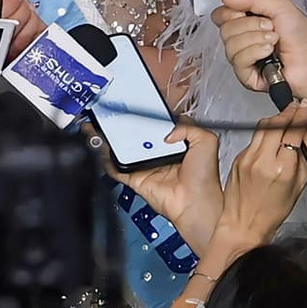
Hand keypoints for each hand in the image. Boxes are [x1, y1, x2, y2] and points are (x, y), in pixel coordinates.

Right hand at [105, 122, 222, 252]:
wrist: (195, 202)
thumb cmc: (204, 178)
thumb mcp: (206, 141)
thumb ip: (188, 127)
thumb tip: (167, 131)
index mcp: (177, 143)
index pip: (159, 124)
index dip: (151, 115)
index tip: (140, 105)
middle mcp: (160, 153)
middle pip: (138, 135)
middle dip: (127, 124)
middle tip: (117, 113)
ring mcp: (146, 165)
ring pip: (123, 149)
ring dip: (112, 138)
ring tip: (102, 125)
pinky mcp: (136, 178)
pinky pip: (116, 168)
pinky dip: (106, 158)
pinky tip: (100, 146)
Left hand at [207, 103, 306, 259]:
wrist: (244, 224)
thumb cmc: (273, 211)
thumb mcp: (299, 184)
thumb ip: (304, 156)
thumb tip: (306, 132)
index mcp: (283, 169)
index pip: (294, 132)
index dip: (301, 116)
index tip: (305, 108)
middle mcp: (263, 160)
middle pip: (277, 123)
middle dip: (289, 112)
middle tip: (297, 107)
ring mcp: (248, 158)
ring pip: (262, 126)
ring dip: (276, 118)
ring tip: (285, 118)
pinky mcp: (238, 158)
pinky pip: (254, 138)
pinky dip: (264, 133)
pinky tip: (271, 136)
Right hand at [215, 0, 306, 101]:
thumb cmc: (304, 39)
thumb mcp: (280, 7)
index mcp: (250, 22)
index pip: (222, 15)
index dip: (230, 11)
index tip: (244, 10)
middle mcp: (246, 39)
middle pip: (225, 29)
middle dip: (249, 25)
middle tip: (269, 27)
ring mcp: (246, 58)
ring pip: (230, 45)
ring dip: (255, 39)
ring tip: (273, 41)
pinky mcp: (248, 75)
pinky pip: (238, 61)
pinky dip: (254, 53)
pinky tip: (268, 53)